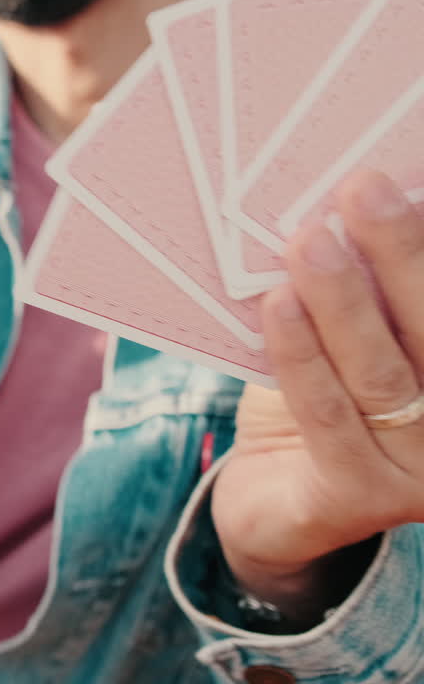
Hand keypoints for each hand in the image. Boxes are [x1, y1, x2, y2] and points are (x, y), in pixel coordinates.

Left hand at [213, 170, 423, 626]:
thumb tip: (366, 196)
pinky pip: (327, 415)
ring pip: (382, 373)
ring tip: (309, 239)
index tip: (412, 181)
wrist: (274, 501)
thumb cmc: (325, 398)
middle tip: (363, 188)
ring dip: (344, 300)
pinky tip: (277, 304)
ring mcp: (422, 473)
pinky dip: (300, 355)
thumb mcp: (356, 334)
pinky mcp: (363, 498)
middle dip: (401, 254)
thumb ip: (372, 288)